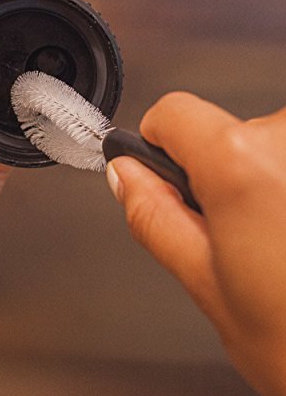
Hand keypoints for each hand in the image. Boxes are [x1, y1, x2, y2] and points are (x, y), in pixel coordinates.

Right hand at [106, 92, 285, 395]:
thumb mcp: (207, 282)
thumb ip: (155, 217)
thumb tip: (126, 177)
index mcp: (243, 165)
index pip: (173, 113)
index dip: (156, 144)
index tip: (163, 171)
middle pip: (223, 132)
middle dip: (216, 177)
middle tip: (236, 236)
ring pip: (265, 146)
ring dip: (262, 182)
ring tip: (281, 243)